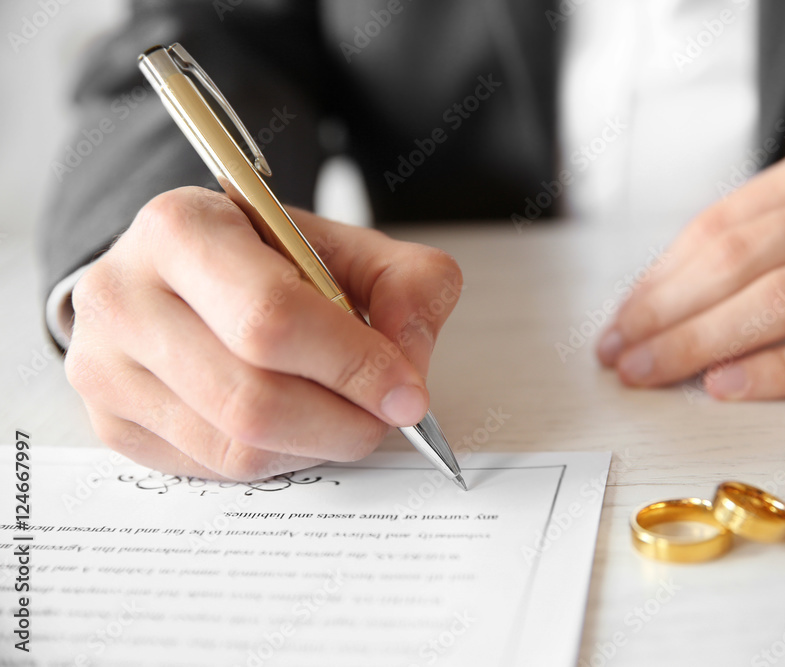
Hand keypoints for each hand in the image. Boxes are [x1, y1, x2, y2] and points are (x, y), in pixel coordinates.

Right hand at [66, 187, 461, 478]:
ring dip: (315, 445)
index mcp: (182, 228)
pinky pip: (214, 470)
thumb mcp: (349, 248)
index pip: (271, 317)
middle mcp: (124, 295)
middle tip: (384, 415)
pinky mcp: (111, 423)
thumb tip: (407, 364)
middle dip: (342, 421)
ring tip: (342, 414)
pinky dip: (277, 459)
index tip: (406, 392)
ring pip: (235, 448)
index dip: (351, 365)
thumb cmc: (267, 261)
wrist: (184, 277)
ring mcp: (104, 367)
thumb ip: (406, 285)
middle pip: (252, 399)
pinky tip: (295, 425)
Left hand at [598, 127, 784, 398]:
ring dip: (701, 343)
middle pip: (739, 261)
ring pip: (782, 301)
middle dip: (666, 314)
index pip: (722, 224)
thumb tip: (682, 286)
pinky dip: (781, 370)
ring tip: (652, 372)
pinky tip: (730, 386)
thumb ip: (781, 227)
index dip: (661, 277)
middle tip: (621, 353)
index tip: (623, 317)